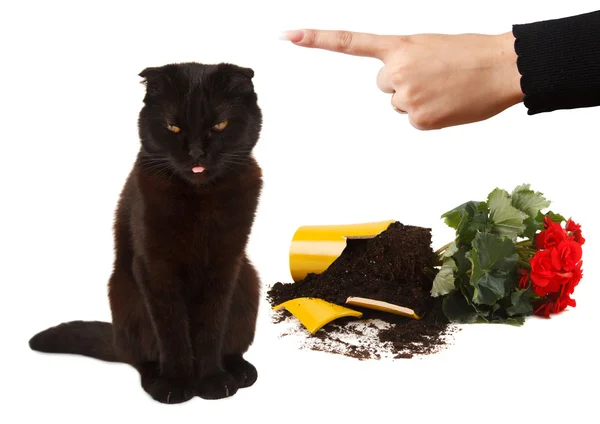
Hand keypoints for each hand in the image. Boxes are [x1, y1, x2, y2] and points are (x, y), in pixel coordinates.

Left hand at [283, 29, 523, 129]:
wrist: (503, 68)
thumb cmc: (470, 54)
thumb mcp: (429, 46)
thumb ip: (403, 61)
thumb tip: (394, 89)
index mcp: (398, 46)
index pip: (349, 42)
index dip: (316, 39)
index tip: (286, 34)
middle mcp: (395, 72)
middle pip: (383, 86)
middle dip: (403, 82)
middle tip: (433, 75)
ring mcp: (406, 97)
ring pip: (398, 104)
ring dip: (417, 98)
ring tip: (444, 87)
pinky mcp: (418, 120)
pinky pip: (412, 119)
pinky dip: (428, 115)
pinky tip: (447, 103)